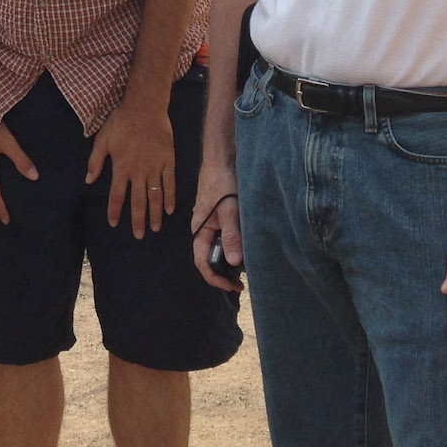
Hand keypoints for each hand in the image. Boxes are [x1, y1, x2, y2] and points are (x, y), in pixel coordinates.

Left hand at [88, 94, 173, 235]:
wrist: (145, 107)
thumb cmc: (121, 122)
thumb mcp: (103, 139)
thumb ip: (95, 161)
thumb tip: (88, 180)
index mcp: (121, 167)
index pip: (116, 195)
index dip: (114, 211)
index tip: (113, 223)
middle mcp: (138, 171)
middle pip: (138, 201)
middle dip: (138, 220)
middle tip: (138, 235)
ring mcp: (155, 167)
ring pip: (155, 196)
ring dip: (155, 214)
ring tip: (155, 228)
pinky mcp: (168, 161)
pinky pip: (169, 184)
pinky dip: (169, 197)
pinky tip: (169, 210)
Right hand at [190, 164, 242, 292]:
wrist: (222, 159)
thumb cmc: (223, 183)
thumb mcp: (230, 210)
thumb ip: (231, 235)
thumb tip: (233, 262)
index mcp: (199, 229)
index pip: (202, 261)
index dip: (214, 277)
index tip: (231, 286)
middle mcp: (203, 228)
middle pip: (210, 257)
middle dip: (223, 272)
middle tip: (242, 282)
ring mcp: (211, 222)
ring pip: (218, 247)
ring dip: (230, 258)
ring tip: (246, 267)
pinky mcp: (220, 216)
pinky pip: (224, 237)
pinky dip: (234, 245)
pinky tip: (245, 247)